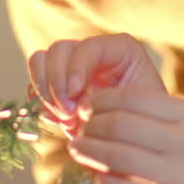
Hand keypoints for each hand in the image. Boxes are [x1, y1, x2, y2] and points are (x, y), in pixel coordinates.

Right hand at [28, 33, 164, 137]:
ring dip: (44, 90)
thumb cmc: (149, 119)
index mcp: (120, 50)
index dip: (76, 68)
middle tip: (68, 114)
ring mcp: (72, 66)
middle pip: (59, 50)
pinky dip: (38, 100)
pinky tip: (55, 119)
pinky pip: (35, 82)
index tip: (75, 95)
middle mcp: (93, 52)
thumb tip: (78, 108)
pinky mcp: (57, 84)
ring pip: (40, 60)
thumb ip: (115, 103)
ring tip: (62, 117)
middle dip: (57, 83)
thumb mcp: (142, 108)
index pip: (88, 47)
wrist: (142, 137)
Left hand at [70, 87, 183, 183]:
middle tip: (80, 130)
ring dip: (89, 151)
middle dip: (90, 125)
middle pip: (118, 124)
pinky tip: (100, 180)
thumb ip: (167, 117)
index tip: (89, 107)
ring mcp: (183, 176)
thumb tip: (114, 104)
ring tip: (79, 150)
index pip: (133, 98)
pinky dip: (104, 182)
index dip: (102, 101)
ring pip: (116, 156)